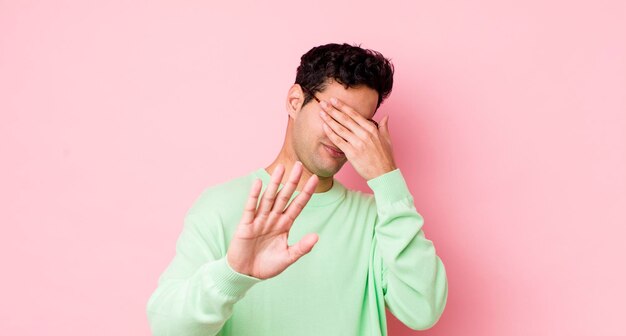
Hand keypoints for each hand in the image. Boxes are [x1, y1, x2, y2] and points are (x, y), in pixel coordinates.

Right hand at [227, 161, 318, 278]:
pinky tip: (258, 183)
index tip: (314, 178)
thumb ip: (301, 247)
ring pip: (269, 198)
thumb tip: (316, 236)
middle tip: (300, 165)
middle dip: (292, 181)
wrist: (246, 274)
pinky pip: (251, 207)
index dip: (306, 192)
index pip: (298, 205)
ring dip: (274, 183)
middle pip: (285, 196)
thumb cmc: (267, 266)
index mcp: (284, 225)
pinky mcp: (246, 224)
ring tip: (280, 168)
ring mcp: (259, 220)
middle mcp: (273, 219)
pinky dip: (254, 195)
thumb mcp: (287, 258)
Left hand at [319, 97, 396, 179]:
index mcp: (372, 129)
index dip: (343, 107)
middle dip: (333, 110)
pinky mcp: (352, 153)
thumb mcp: (387, 140)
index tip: (334, 101)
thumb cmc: (385, 158)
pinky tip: (324, 127)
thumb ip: (384, 127)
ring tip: (321, 112)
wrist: (384, 174)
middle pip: (345, 119)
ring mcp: (357, 143)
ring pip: (340, 128)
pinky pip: (338, 141)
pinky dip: (330, 133)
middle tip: (323, 103)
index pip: (354, 115)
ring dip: (329, 119)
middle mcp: (364, 134)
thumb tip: (386, 116)